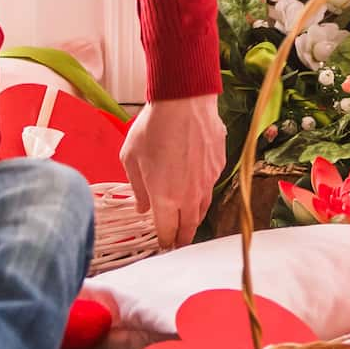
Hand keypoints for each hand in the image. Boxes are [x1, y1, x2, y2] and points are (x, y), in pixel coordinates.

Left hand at [121, 93, 226, 252]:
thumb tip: (143, 206)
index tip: (161, 247)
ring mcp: (208, 181)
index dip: (164, 243)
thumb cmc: (153, 127)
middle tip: (177, 243)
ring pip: (203, 209)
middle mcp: (190, 196)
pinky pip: (210, 186)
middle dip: (182, 238)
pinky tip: (194, 183)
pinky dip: (202, 191)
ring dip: (194, 218)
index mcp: (166, 199)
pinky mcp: (219, 166)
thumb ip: (138, 188)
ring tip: (187, 221)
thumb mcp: (131, 158)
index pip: (167, 233)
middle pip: (189, 228)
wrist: (185, 101)